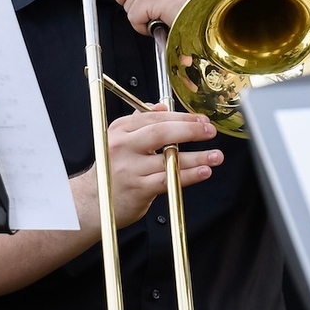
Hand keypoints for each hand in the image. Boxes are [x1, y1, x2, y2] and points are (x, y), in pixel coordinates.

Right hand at [99, 106, 222, 228]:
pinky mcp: (138, 188)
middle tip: (209, 131)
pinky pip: (168, 179)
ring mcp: (130, 168)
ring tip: (216, 155)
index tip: (201, 120)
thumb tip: (162, 107)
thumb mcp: (120, 140)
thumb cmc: (112, 170)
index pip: (155, 117)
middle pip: (161, 132)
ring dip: (197, 156)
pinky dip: (189, 175)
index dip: (182, 117)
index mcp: (120, 130)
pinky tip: (204, 171)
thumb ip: (141, 122)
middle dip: (190, 130)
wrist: (93, 202)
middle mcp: (123, 146)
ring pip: (168, 158)